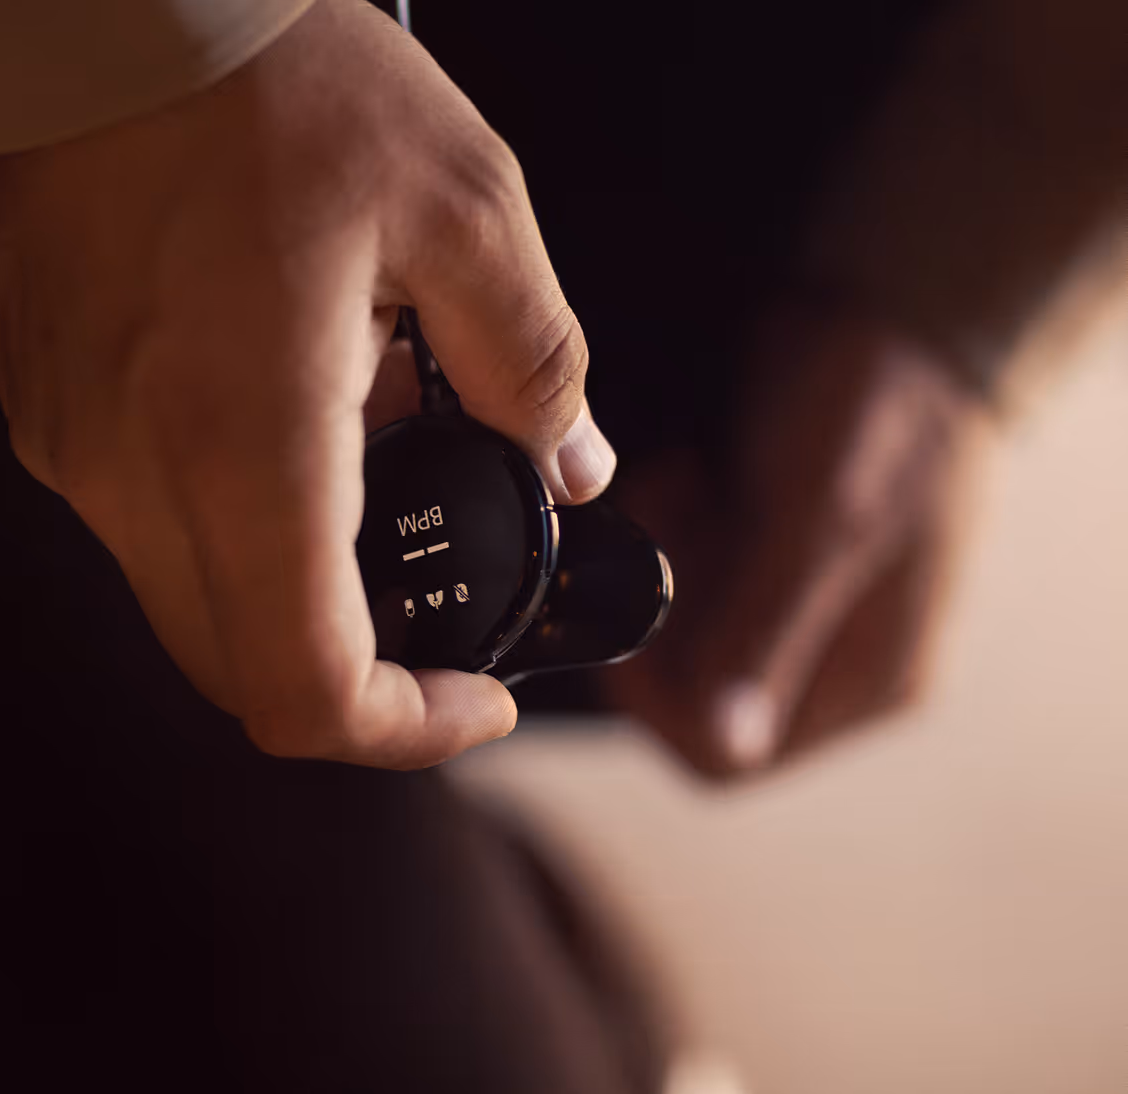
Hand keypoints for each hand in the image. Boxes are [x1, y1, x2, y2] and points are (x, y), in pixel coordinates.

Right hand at [0, 0, 615, 768]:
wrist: (87, 6)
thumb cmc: (266, 79)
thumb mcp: (463, 207)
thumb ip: (539, 362)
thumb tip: (572, 461)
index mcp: (246, 443)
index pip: (306, 686)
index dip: (403, 730)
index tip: (473, 700)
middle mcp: (137, 475)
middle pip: (251, 669)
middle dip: (362, 666)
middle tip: (442, 598)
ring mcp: (77, 454)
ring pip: (199, 606)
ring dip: (301, 584)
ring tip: (368, 460)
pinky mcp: (53, 417)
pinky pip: (151, 528)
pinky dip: (238, 522)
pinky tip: (286, 420)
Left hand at [607, 301, 992, 777]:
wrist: (890, 311)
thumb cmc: (879, 407)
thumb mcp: (823, 515)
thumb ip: (769, 627)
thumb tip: (728, 740)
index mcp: (865, 678)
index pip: (726, 753)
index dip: (656, 697)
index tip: (630, 609)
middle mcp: (827, 661)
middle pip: (694, 699)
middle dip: (658, 620)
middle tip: (669, 530)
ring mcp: (793, 614)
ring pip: (679, 644)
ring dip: (660, 574)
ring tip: (685, 492)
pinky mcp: (763, 568)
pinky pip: (685, 592)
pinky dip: (668, 545)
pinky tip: (689, 485)